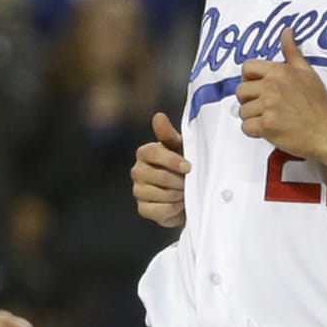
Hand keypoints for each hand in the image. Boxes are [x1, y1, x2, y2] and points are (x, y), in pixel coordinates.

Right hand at [132, 112, 189, 226]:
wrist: (187, 192)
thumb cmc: (182, 166)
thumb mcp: (180, 147)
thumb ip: (168, 134)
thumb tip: (158, 116)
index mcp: (145, 153)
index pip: (152, 152)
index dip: (171, 160)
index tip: (188, 166)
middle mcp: (137, 171)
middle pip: (158, 176)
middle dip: (178, 181)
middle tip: (188, 181)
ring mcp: (138, 190)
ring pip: (159, 194)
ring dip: (178, 194)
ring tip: (185, 192)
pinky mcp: (143, 208)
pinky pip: (158, 210)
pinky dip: (172, 208)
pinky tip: (178, 203)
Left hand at [236, 29, 326, 159]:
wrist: (326, 132)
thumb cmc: (318, 106)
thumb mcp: (307, 72)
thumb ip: (292, 51)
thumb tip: (287, 32)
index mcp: (280, 71)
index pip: (247, 67)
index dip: (248, 78)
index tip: (256, 86)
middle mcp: (272, 86)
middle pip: (240, 90)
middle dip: (248, 100)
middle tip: (263, 106)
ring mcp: (269, 105)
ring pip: (242, 111)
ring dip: (252, 117)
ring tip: (269, 118)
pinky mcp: (267, 124)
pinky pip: (246, 127)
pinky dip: (254, 131)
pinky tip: (268, 129)